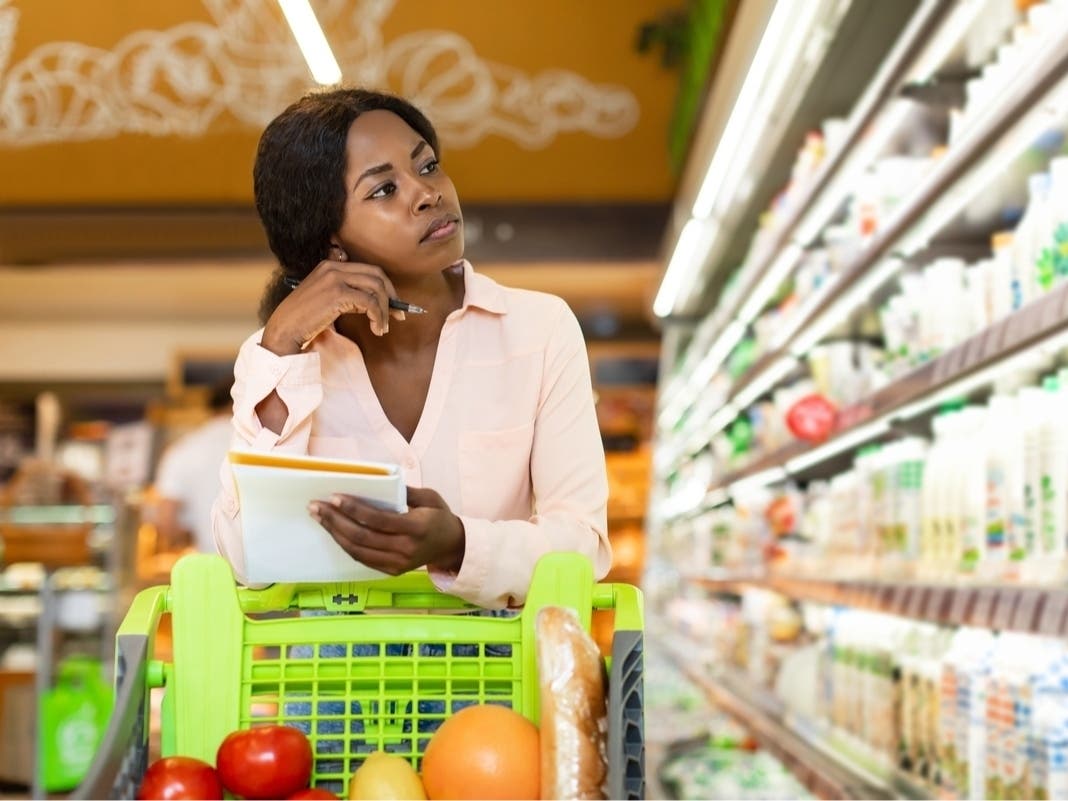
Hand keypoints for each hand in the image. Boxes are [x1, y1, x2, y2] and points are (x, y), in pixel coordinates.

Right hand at [260, 256, 405, 354]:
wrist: (284, 329)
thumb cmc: (304, 320)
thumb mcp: (327, 300)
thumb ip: (347, 294)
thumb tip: (376, 302)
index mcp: (331, 266)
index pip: (369, 270)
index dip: (386, 287)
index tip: (393, 305)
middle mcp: (333, 268)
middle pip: (377, 275)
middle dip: (391, 296)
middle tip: (398, 315)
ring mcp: (335, 279)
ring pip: (376, 288)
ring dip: (385, 310)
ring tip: (383, 328)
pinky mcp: (337, 294)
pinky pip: (369, 302)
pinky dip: (378, 316)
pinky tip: (376, 329)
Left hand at [309, 486, 464, 575]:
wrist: (452, 546)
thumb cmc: (440, 517)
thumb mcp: (430, 497)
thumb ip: (406, 491)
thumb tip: (378, 482)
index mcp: (417, 528)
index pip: (378, 520)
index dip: (353, 509)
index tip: (334, 497)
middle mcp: (405, 549)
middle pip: (362, 537)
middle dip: (335, 521)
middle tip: (316, 506)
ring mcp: (397, 564)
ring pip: (358, 550)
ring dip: (335, 533)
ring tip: (318, 517)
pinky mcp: (391, 571)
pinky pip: (362, 558)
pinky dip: (345, 544)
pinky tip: (334, 531)